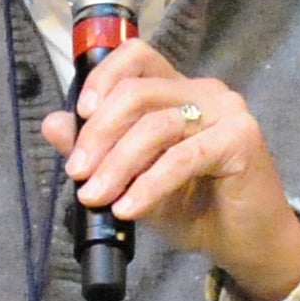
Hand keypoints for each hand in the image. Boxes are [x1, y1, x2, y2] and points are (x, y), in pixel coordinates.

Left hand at [46, 41, 299, 300]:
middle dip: (99, 134)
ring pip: (157, 126)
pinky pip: (182, 158)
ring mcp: (227, 112)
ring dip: (118, 164)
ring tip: (95, 197)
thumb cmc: (197, 208)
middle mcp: (205, 92)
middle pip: (138, 92)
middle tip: (77, 174)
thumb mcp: (134, 179)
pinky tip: (128, 208)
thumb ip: (98, 151)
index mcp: (180, 91)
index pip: (136, 57)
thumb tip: (52, 124)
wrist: (247, 243)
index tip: (79, 115)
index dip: (102, 77)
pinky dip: (149, 185)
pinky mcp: (242, 140)